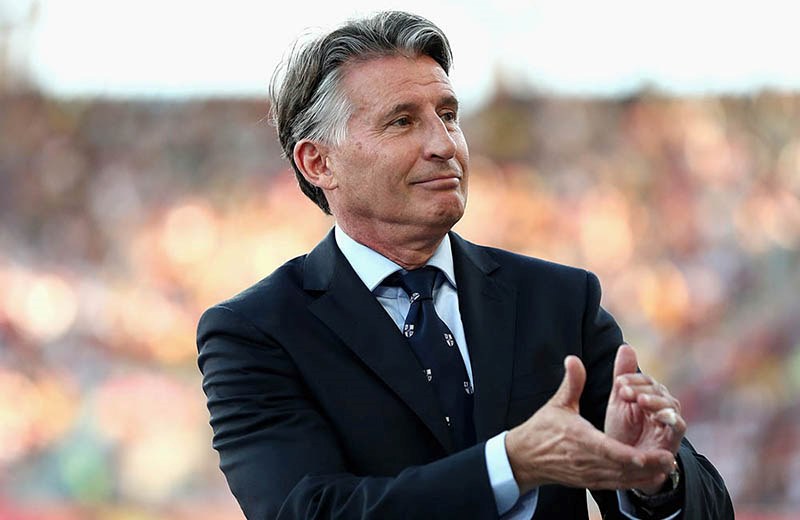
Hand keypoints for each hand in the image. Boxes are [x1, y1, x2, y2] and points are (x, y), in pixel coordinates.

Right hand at [506, 355, 675, 494]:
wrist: (524, 457)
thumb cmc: (542, 428)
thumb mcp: (557, 404)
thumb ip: (571, 382)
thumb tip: (573, 358)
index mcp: (579, 439)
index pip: (609, 450)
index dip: (632, 455)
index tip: (652, 454)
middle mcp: (585, 460)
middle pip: (621, 468)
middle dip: (647, 466)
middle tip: (670, 459)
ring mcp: (587, 474)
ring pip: (620, 479)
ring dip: (644, 476)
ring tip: (666, 468)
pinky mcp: (588, 482)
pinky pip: (614, 485)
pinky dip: (633, 483)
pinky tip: (649, 477)